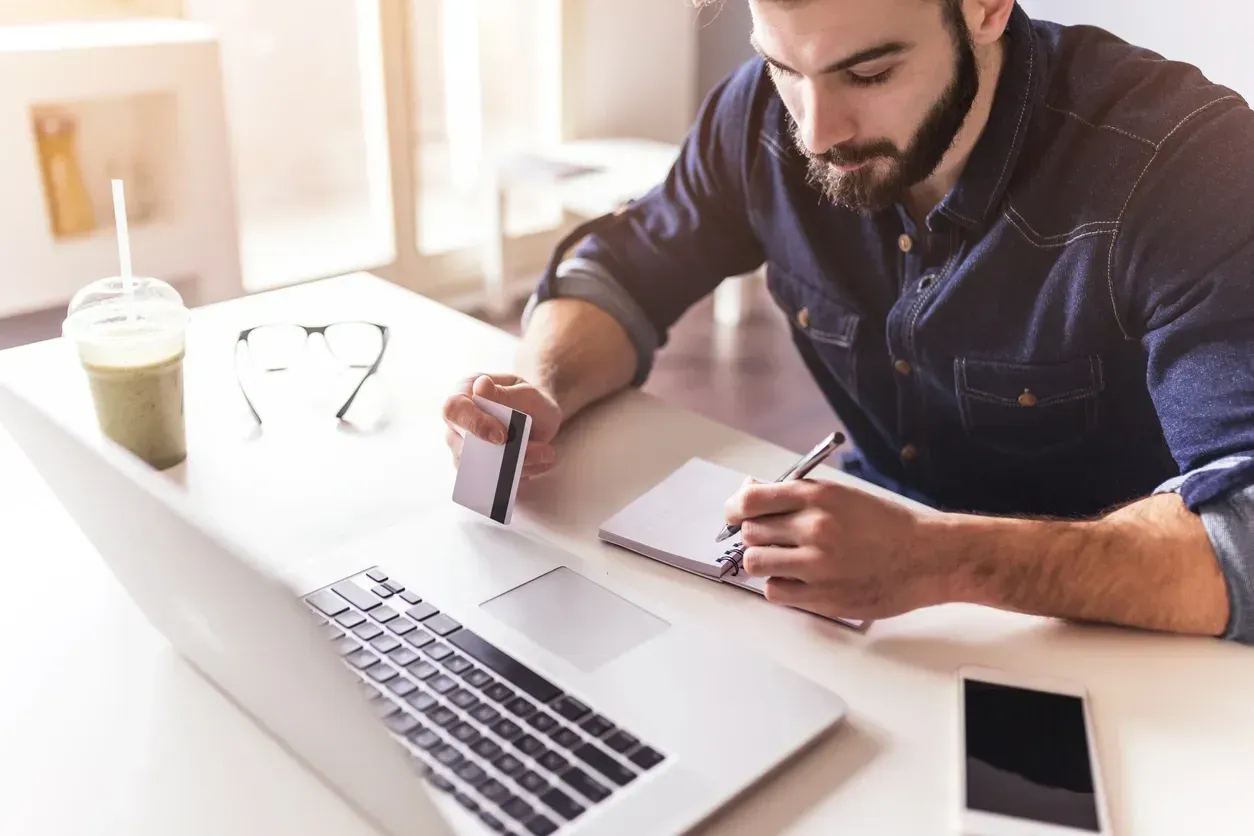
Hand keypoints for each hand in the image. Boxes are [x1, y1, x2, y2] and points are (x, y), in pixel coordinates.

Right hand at [442, 374, 562, 479]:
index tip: (501, 436)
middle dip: (499, 453)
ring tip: (544, 453)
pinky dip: (519, 476)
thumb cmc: (529, 401)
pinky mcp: (478, 470)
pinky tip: (539, 462)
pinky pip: (493, 482)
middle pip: (461, 446)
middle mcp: (458, 423)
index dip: (474, 425)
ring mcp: (465, 449)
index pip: (454, 409)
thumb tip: (480, 386)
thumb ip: (505, 393)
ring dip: (516, 465)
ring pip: (479, 469)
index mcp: (464, 393)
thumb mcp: (526, 393)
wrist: (540, 417)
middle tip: (531, 450)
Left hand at [723, 478, 947, 620]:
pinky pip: (774, 591)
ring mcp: (817, 564)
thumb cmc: (886, 525)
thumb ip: (797, 496)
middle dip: (756, 535)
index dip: (735, 508)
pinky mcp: (822, 595)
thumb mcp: (841, 496)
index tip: (734, 515)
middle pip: (750, 532)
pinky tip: (797, 580)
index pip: (750, 500)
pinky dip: (778, 586)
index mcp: (817, 497)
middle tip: (772, 540)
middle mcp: (814, 528)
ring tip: (783, 561)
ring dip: (763, 561)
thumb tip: (749, 494)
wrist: (925, 558)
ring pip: (756, 562)